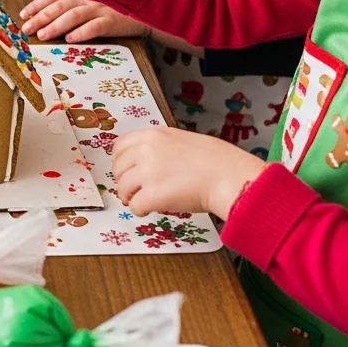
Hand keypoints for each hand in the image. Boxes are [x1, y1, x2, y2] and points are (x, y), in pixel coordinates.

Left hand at [19, 0, 148, 41]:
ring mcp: (101, 8)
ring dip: (56, 25)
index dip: (37, 4)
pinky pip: (95, 26)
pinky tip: (70, 39)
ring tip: (43, 35)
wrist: (145, 10)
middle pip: (59, 6)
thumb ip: (72, 3)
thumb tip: (45, 16)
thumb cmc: (114, 7)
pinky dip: (82, 32)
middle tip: (27, 29)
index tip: (23, 14)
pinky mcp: (114, 20)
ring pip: (73, 15)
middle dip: (40, 17)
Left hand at [113, 128, 266, 218]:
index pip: (119, 146)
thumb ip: (161, 146)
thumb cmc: (217, 161)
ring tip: (143, 201)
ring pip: (122, 187)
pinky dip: (140, 210)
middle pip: (118, 168)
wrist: (230, 177)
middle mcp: (146, 151)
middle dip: (124, 180)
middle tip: (134, 189)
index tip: (127, 170)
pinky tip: (151, 210)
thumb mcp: (183, 140)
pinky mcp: (152, 195)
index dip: (121, 161)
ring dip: (130, 196)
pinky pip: (134, 206)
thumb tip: (148, 159)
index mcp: (153, 135)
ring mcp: (147, 173)